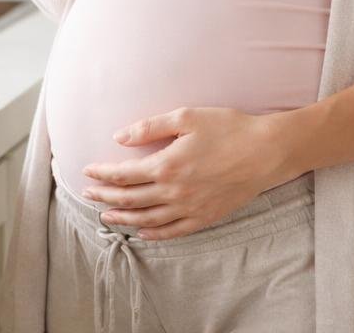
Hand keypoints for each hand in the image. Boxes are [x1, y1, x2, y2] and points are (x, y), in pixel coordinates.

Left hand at [79, 106, 302, 240]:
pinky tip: (142, 232)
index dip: (102, 175)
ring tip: (106, 217)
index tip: (87, 171)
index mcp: (166, 166)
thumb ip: (149, 128)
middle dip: (105, 198)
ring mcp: (190, 208)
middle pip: (130, 200)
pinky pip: (173, 231)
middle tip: (87, 195)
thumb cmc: (228, 128)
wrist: (267, 151)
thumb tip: (118, 137)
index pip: (123, 175)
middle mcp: (174, 192)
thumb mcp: (186, 117)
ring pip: (147, 220)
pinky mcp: (205, 217)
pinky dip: (154, 234)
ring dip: (124, 219)